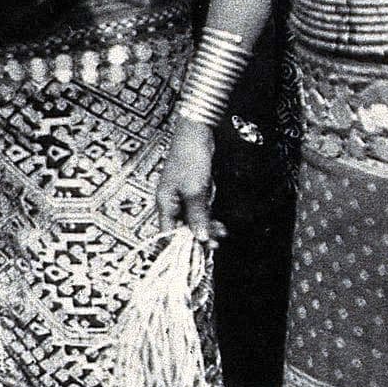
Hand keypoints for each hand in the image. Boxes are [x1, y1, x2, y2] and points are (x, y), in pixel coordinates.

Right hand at [157, 120, 221, 235]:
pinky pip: (199, 210)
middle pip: (182, 227)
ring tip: (221, 232)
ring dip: (206, 226)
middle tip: (215, 244)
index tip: (198, 252)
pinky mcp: (192, 190)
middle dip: (199, 236)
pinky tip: (218, 221)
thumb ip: (197, 215)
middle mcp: (171, 202)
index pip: (168, 232)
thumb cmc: (190, 158)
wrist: (195, 134)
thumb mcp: (195, 191)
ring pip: (193, 219)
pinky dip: (208, 216)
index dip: (182, 244)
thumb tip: (199, 237)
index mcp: (165, 203)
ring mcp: (182, 196)